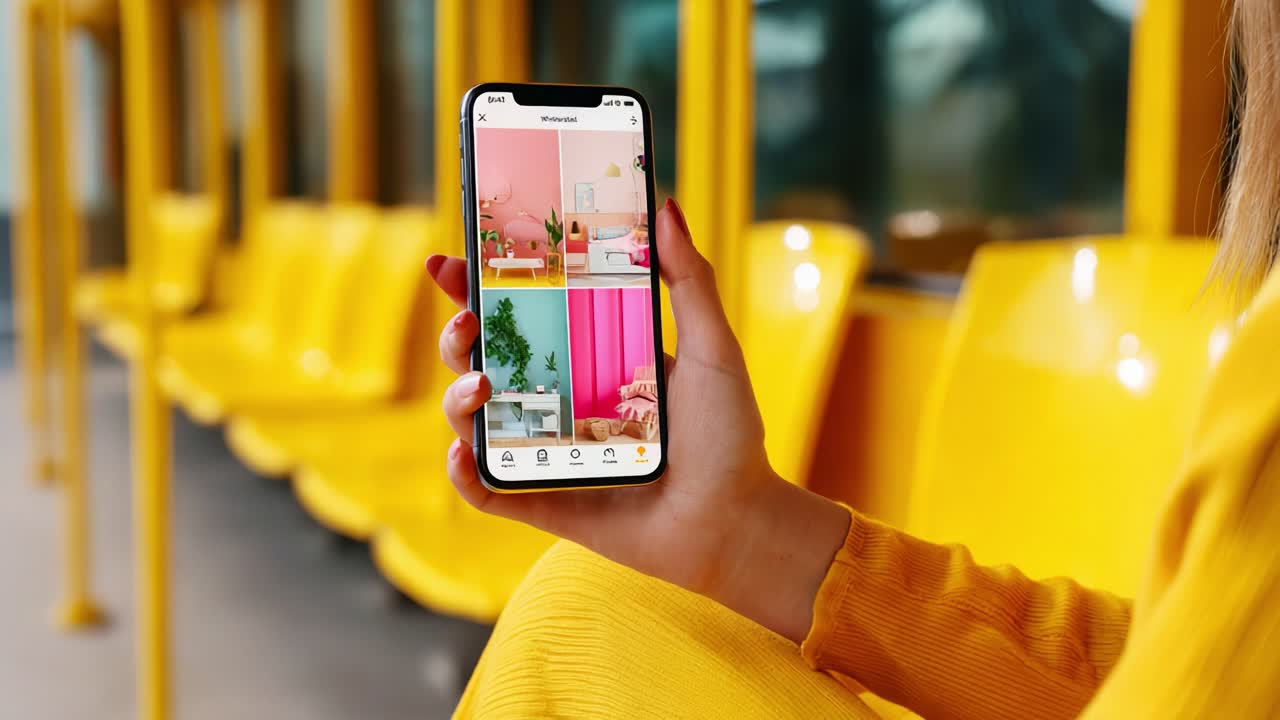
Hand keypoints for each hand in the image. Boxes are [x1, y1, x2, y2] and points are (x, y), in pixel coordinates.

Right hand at [427, 197, 850, 642]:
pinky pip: (484, 490)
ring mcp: (546, 452)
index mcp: (589, 357)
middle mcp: (559, 400)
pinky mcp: (544, 502)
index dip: (477, 287)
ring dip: (456, 396)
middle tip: (470, 319)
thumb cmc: (729, 437)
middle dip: (457, 334)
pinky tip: (464, 452)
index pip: (522, 314)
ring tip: (483, 385)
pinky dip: (462, 474)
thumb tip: (664, 205)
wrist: (736, 522)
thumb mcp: (712, 347)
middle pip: (482, 358)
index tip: (451, 261)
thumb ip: (689, 279)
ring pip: (472, 418)